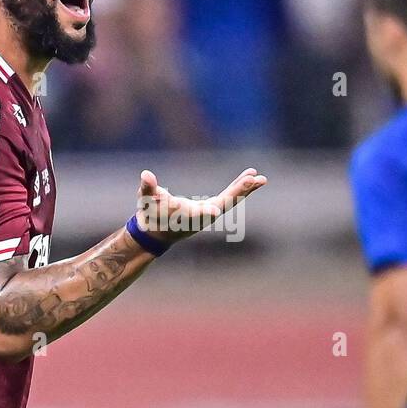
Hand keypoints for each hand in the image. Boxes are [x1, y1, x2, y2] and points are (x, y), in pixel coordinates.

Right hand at [135, 167, 266, 243]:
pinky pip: (229, 196)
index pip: (198, 214)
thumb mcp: (146, 201)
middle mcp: (201, 216)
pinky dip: (239, 187)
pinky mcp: (210, 208)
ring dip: (245, 189)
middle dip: (239, 192)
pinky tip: (250, 176)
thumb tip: (145, 175)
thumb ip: (147, 188)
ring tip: (261, 178)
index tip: (215, 211)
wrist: (155, 232)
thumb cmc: (150, 215)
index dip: (205, 212)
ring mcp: (208, 213)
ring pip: (230, 200)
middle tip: (256, 180)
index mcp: (185, 216)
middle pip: (224, 204)